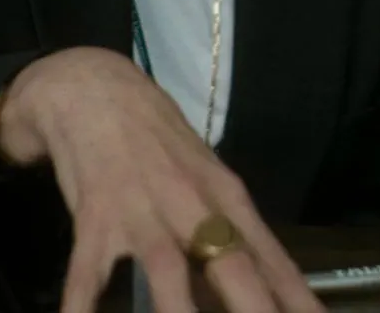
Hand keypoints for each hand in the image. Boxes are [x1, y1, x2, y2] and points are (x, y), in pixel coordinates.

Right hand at [0, 47, 324, 312]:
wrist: (94, 88)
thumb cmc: (157, 140)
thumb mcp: (205, 178)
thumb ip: (231, 234)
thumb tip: (263, 291)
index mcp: (225, 197)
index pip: (271, 257)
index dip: (297, 298)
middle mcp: (191, 205)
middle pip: (232, 264)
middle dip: (256, 307)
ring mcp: (141, 211)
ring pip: (167, 269)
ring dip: (180, 312)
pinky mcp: (94, 216)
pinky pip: (87, 272)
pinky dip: (82, 306)